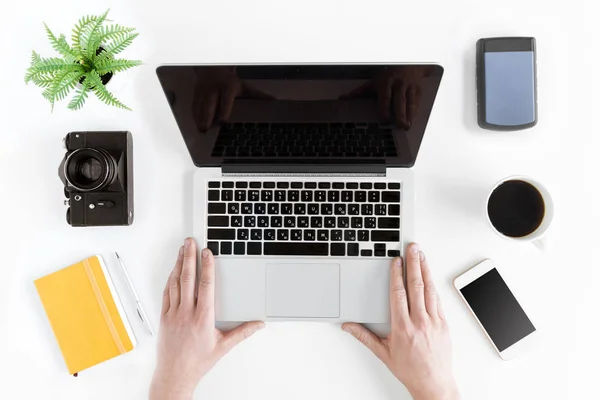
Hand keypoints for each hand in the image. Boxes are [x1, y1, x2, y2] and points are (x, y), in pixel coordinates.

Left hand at [150, 238, 264, 399]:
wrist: (175, 375)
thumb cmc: (198, 362)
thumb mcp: (224, 346)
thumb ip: (243, 332)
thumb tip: (259, 324)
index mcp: (203, 318)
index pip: (206, 285)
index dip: (206, 266)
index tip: (207, 253)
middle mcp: (186, 313)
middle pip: (188, 278)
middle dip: (189, 257)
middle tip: (190, 242)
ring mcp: (173, 314)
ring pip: (175, 283)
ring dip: (178, 265)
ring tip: (182, 251)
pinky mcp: (164, 318)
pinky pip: (167, 293)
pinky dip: (170, 279)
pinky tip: (173, 271)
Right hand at [193, 67, 273, 130]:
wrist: (214, 68)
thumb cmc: (230, 81)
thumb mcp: (244, 87)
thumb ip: (257, 95)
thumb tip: (274, 100)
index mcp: (228, 88)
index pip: (225, 100)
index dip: (224, 110)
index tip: (223, 120)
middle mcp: (214, 90)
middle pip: (210, 104)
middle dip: (208, 116)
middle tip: (207, 128)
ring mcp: (204, 92)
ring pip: (200, 105)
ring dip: (200, 118)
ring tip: (201, 130)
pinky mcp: (197, 94)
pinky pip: (194, 105)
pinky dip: (194, 115)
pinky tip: (196, 124)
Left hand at [340, 66, 427, 128]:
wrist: (408, 66)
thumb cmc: (388, 76)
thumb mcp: (373, 82)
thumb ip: (359, 92)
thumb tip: (343, 98)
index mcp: (386, 82)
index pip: (385, 97)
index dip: (385, 108)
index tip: (384, 119)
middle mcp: (398, 84)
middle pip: (399, 101)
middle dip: (400, 114)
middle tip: (399, 125)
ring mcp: (409, 87)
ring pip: (410, 103)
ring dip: (409, 116)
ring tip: (406, 126)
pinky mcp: (417, 91)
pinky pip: (416, 103)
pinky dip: (414, 113)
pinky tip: (412, 120)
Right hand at [342, 243, 458, 399]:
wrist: (434, 384)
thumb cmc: (410, 370)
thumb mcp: (383, 353)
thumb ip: (364, 336)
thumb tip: (348, 326)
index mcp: (403, 327)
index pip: (399, 294)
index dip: (397, 275)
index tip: (396, 261)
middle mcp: (420, 322)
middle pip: (416, 286)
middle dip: (414, 264)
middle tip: (412, 248)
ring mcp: (434, 322)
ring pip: (429, 290)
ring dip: (425, 270)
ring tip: (422, 256)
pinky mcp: (444, 324)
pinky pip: (438, 300)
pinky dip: (433, 285)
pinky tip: (430, 276)